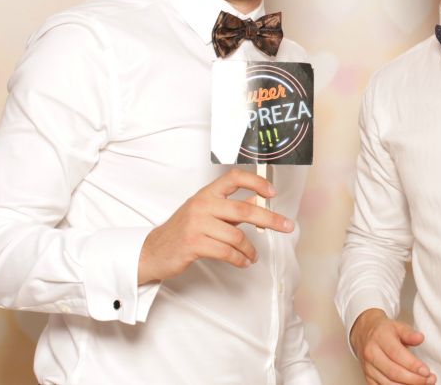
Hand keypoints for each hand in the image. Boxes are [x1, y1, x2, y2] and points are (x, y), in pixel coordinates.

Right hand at [137, 168, 293, 283]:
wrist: (154, 250)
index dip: (255, 182)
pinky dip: (240, 258)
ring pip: (236, 236)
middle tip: (287, 226)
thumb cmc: (184, 230)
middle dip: (270, 219)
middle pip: (243, 210)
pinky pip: (226, 252)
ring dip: (250, 249)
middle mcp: (202, 205)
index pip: (233, 178)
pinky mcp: (194, 244)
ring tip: (252, 257)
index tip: (272, 192)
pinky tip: (243, 262)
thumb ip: (231, 208)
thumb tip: (259, 201)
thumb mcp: (206, 213)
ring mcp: (197, 224)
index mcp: (206, 194)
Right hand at [350, 308, 435, 384]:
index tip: (426, 371)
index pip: (396, 354)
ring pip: (388, 384)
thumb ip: (409, 333)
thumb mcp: (398, 326)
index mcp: (379, 338)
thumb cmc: (383, 331)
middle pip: (393, 372)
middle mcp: (371, 354)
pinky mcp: (368, 377)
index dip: (412, 365)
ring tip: (423, 383)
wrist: (364, 333)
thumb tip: (420, 338)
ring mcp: (368, 367)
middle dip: (414, 379)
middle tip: (429, 379)